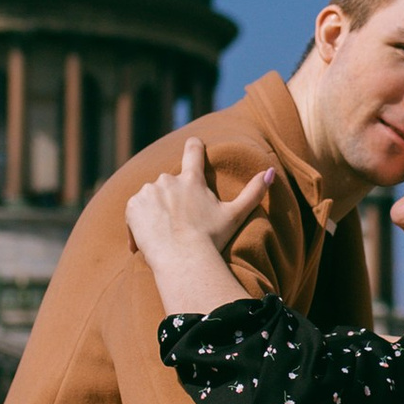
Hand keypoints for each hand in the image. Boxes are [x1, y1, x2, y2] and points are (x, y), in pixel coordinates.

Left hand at [125, 132, 273, 314]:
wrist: (183, 259)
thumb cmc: (212, 239)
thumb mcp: (235, 214)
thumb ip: (254, 191)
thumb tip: (271, 171)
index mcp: (192, 179)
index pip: (193, 152)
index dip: (193, 147)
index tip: (193, 144)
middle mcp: (168, 180)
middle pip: (169, 185)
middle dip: (171, 200)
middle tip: (180, 226)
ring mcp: (148, 192)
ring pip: (151, 198)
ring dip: (154, 211)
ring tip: (165, 236)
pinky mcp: (132, 207)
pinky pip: (133, 213)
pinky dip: (137, 225)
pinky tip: (147, 242)